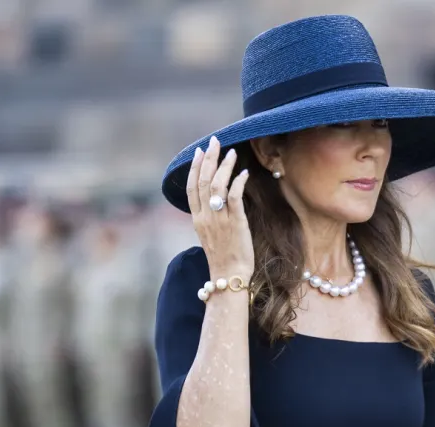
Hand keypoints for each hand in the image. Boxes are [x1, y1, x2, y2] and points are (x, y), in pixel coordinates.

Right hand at [187, 135, 253, 278]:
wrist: (229, 276)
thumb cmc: (223, 258)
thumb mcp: (210, 236)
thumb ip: (210, 217)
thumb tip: (216, 201)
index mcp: (197, 219)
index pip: (191, 188)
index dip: (194, 168)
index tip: (199, 151)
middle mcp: (205, 217)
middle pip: (202, 181)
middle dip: (209, 159)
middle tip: (215, 142)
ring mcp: (219, 219)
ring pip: (216, 185)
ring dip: (224, 166)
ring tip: (231, 152)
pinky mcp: (235, 223)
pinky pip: (234, 197)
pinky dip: (238, 182)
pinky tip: (243, 172)